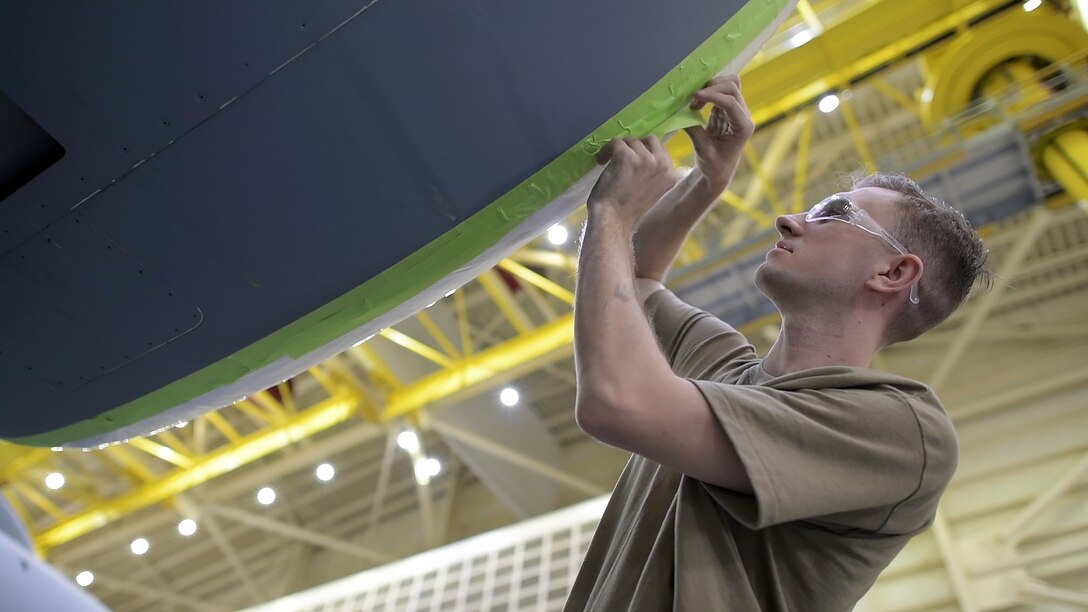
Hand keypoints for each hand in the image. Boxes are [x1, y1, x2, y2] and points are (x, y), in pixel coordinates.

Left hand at [586, 136, 676, 231]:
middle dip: (634, 146)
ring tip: (608, 162)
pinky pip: (615, 142)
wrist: (614, 221)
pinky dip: (606, 149)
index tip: (633, 160)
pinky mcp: (626, 156)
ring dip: (619, 149)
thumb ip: (653, 172)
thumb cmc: (628, 211)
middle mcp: (662, 164)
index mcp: (671, 174)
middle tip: (621, 157)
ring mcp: (645, 159)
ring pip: (631, 141)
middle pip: (649, 140)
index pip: (661, 149)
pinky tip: (601, 160)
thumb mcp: (651, 189)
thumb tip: (643, 154)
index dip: (645, 152)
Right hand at [684, 74, 753, 189]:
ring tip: (695, 101)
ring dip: (711, 87)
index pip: (731, 103)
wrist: (718, 170)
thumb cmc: (714, 166)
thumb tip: (680, 113)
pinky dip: (708, 92)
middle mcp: (744, 116)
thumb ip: (694, 131)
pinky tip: (697, 102)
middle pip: (733, 88)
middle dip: (712, 89)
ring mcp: (737, 110)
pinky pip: (721, 91)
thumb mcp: (703, 151)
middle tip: (693, 99)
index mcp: (743, 127)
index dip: (713, 97)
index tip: (695, 96)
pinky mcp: (727, 108)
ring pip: (729, 84)